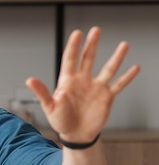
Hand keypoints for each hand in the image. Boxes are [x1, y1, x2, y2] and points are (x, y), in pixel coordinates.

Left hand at [25, 26, 139, 142]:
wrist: (75, 135)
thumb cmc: (60, 121)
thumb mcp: (49, 106)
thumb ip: (42, 92)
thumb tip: (29, 80)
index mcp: (67, 81)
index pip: (70, 59)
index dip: (74, 46)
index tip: (78, 33)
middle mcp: (82, 81)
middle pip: (88, 58)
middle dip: (92, 44)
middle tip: (96, 30)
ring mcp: (95, 88)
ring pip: (108, 69)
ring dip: (116, 57)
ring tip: (124, 44)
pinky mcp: (106, 97)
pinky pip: (118, 85)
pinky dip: (127, 77)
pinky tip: (135, 67)